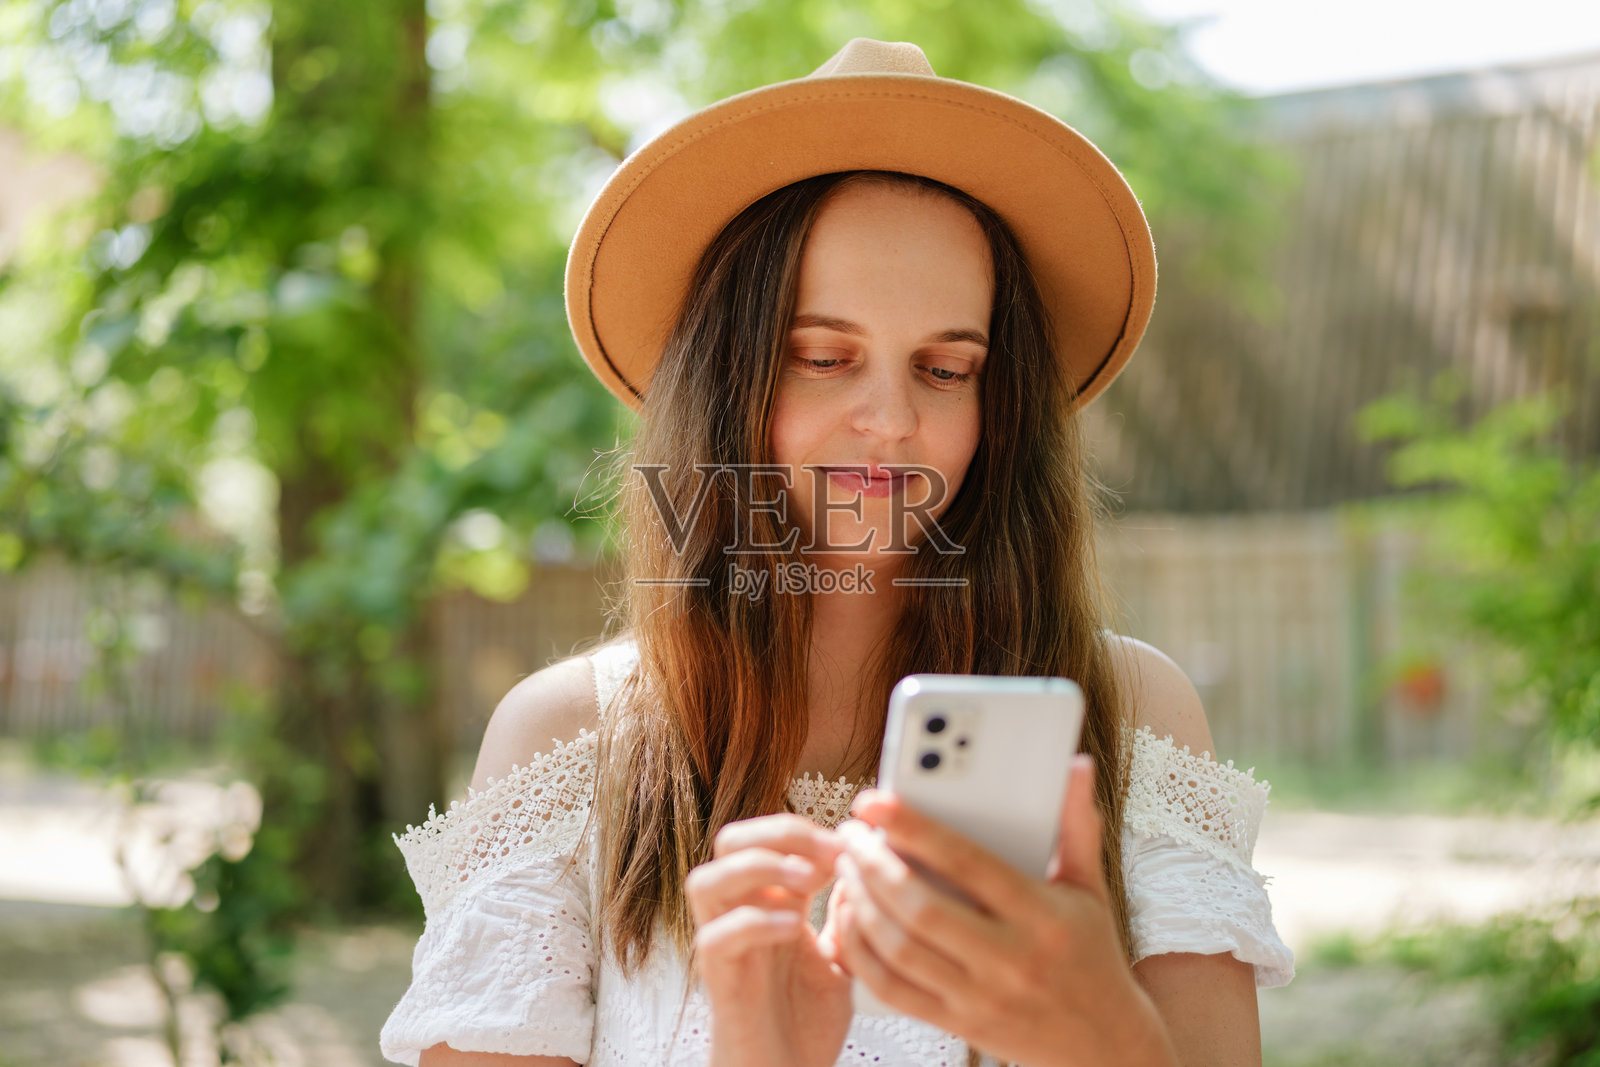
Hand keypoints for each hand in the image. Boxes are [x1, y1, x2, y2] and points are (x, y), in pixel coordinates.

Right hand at [685, 812, 854, 1066]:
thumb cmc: (806, 1023)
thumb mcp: (841, 958)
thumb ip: (845, 916)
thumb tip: (861, 867)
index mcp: (771, 902)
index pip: (770, 837)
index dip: (807, 831)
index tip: (849, 844)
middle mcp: (740, 914)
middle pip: (730, 841)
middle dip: (778, 834)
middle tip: (825, 854)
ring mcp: (725, 944)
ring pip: (706, 880)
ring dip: (758, 868)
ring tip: (806, 881)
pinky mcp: (719, 980)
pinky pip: (716, 936)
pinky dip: (754, 922)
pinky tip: (792, 927)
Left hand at [822, 755, 1178, 1066]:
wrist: (1104, 1044)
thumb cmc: (1091, 954)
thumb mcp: (1089, 888)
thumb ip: (1076, 825)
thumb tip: (1076, 765)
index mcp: (1042, 915)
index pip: (967, 863)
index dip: (913, 828)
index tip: (874, 801)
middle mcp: (1011, 959)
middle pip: (921, 907)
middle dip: (872, 864)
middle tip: (849, 833)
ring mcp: (981, 997)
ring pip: (900, 948)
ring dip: (860, 903)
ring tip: (845, 868)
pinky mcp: (958, 1024)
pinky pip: (893, 989)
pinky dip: (861, 952)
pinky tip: (849, 919)